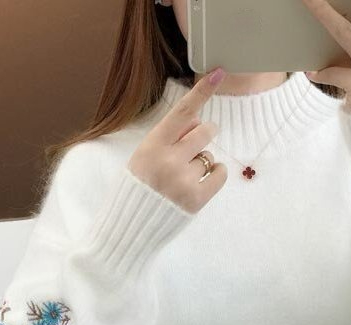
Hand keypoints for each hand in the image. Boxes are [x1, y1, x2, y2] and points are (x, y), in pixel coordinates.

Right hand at [127, 67, 228, 214]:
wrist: (131, 225)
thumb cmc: (139, 187)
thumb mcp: (144, 156)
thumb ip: (169, 138)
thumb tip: (200, 121)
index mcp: (152, 145)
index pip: (182, 112)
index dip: (201, 92)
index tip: (219, 73)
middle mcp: (168, 160)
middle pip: (204, 132)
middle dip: (205, 134)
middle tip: (194, 147)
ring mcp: (183, 181)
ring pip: (209, 156)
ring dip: (203, 162)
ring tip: (184, 176)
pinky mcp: (196, 200)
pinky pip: (219, 174)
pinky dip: (216, 174)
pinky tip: (203, 180)